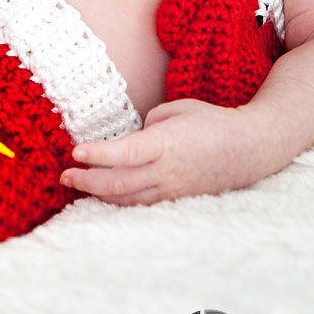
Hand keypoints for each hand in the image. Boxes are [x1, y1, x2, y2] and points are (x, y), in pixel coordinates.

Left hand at [59, 97, 264, 205]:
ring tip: (77, 186)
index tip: (75, 152)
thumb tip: (131, 140)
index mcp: (167, 142)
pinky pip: (141, 204)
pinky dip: (118, 202)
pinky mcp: (176, 199)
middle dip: (87, 181)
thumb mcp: (178, 109)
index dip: (97, 155)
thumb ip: (149, 123)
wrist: (248, 149)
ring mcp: (171, 189)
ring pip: (127, 199)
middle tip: (65, 176)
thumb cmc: (211, 121)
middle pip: (118, 183)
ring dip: (98, 195)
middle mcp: (167, 170)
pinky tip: (104, 196)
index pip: (124, 153)